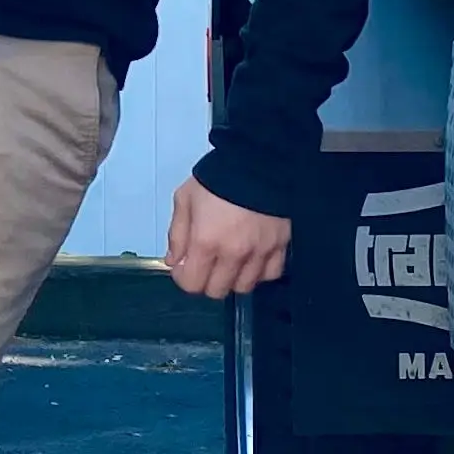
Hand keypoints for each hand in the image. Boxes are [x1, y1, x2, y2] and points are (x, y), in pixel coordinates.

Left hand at [164, 177, 290, 300]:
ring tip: (228, 261)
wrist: (257, 162)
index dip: (184, 279)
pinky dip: (259, 272)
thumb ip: (177, 235)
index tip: (185, 267)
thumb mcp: (185, 199)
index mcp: (206, 242)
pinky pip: (270, 274)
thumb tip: (174, 261)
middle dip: (206, 281)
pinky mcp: (280, 246)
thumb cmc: (217, 178)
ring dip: (232, 278)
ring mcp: (259, 252)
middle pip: (217, 291)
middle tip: (206, 264)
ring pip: (244, 287)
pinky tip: (251, 258)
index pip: (192, 284)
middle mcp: (233, 253)